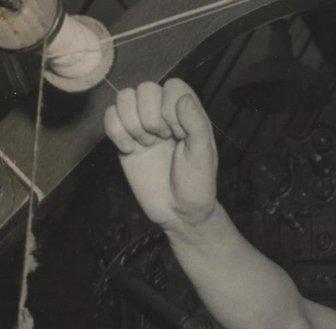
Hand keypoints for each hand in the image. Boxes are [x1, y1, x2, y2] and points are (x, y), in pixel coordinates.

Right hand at [103, 79, 217, 228]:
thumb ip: (196, 124)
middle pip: (145, 88)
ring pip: (124, 98)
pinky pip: (109, 117)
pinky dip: (116, 132)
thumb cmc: (197, 184)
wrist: (178, 212)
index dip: (172, 106)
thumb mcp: (203, 155)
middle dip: (152, 116)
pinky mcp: (124, 140)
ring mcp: (142, 126)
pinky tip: (130, 150)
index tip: (179, 133)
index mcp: (188, 114)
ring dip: (133, 122)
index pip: (173, 86)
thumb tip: (182, 98)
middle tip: (164, 140)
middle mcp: (164, 115)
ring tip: (148, 144)